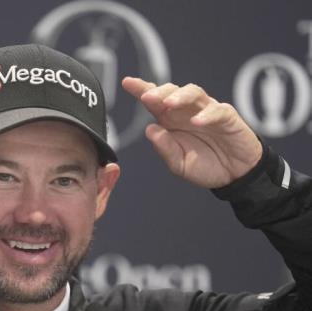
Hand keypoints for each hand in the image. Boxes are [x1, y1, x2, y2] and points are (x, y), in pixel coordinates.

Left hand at [121, 77, 261, 187]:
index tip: (127, 82)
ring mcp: (208, 111)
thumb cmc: (206, 165)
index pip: (155, 101)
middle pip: (172, 91)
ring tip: (169, 104)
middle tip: (147, 97)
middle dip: (159, 92)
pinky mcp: (227, 117)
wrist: (235, 175)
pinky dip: (206, 114)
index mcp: (171, 121)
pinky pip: (217, 111)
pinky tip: (196, 121)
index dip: (141, 89)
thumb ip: (164, 149)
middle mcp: (187, 112)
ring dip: (180, 96)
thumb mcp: (179, 164)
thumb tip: (150, 130)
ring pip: (194, 93)